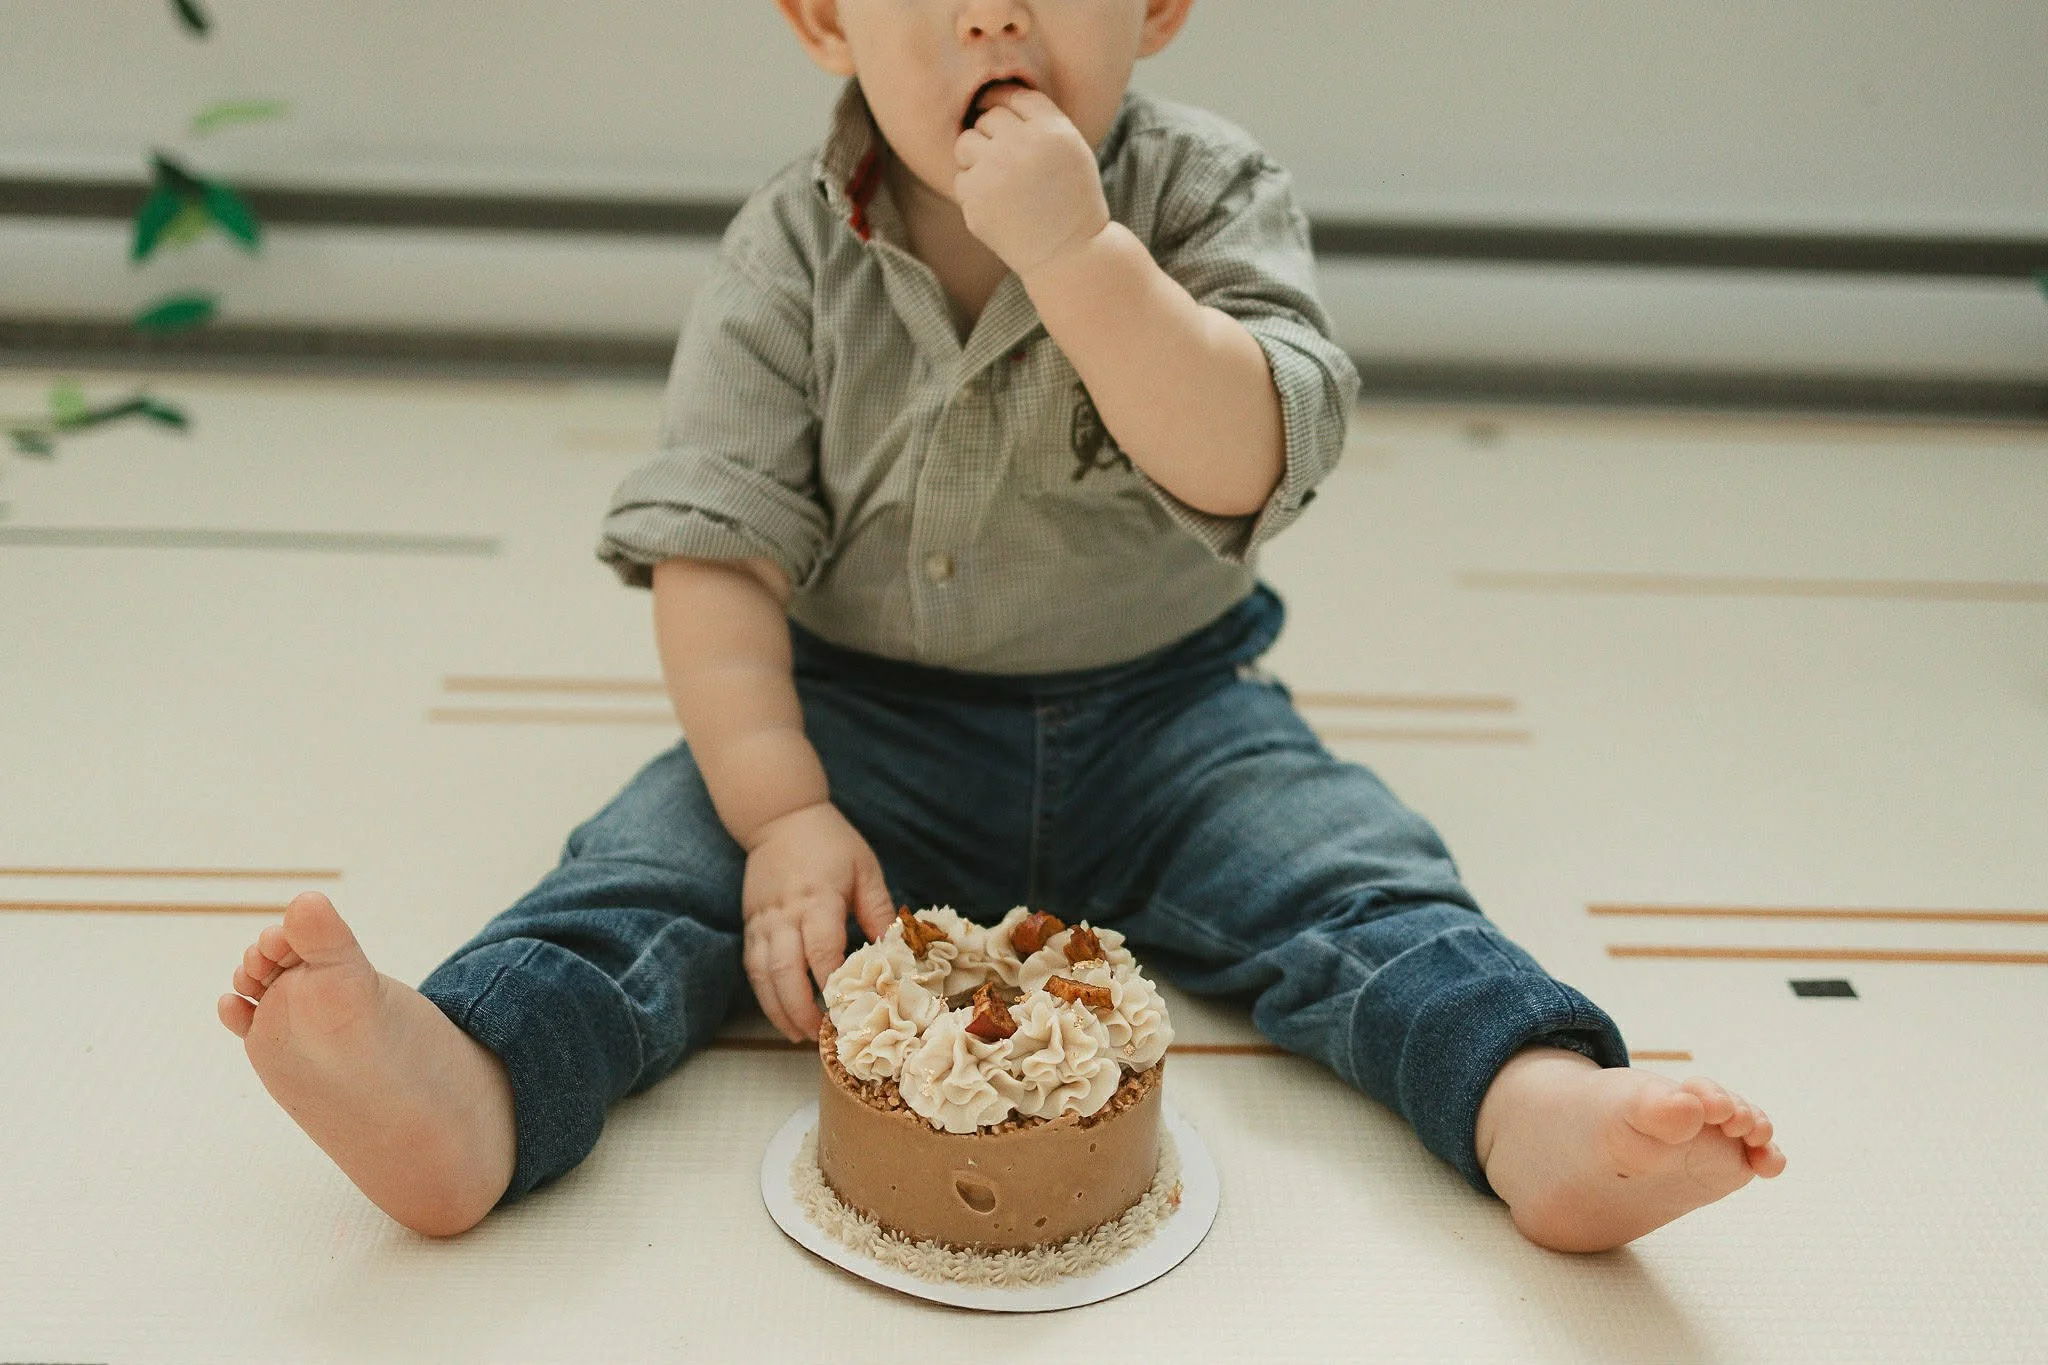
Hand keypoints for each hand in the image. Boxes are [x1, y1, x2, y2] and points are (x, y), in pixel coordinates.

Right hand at [739, 801, 894, 1041]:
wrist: (780, 818)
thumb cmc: (831, 842)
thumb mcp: (865, 869)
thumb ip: (878, 910)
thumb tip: (896, 950)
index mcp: (818, 900)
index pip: (822, 951)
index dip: (832, 985)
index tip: (848, 1010)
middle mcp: (785, 914)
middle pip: (785, 971)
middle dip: (801, 1009)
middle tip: (822, 1035)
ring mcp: (763, 921)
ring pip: (763, 975)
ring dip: (778, 1009)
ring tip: (798, 1035)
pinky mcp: (751, 924)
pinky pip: (752, 966)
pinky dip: (764, 993)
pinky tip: (780, 1011)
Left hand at [953, 87, 1110, 278]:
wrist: (1069, 254)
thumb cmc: (1071, 199)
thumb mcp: (1072, 150)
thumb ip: (1041, 120)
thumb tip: (993, 97)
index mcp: (1051, 130)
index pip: (1014, 96)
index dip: (1005, 103)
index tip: (1002, 116)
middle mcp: (1022, 145)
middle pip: (988, 117)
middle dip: (993, 134)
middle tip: (1008, 160)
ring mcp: (995, 173)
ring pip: (965, 143)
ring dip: (976, 156)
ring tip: (998, 179)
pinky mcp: (977, 200)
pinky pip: (961, 179)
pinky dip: (974, 190)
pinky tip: (998, 205)